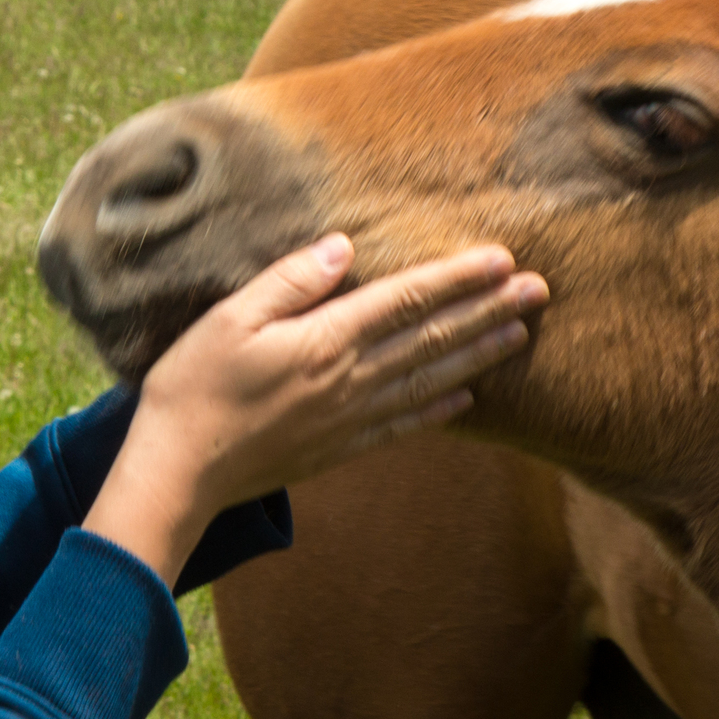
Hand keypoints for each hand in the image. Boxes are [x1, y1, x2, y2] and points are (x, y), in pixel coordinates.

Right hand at [82, 234, 547, 586]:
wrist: (178, 472)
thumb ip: (291, 281)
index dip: (457, 278)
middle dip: (489, 311)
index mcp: (325, 341)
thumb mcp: (230, 318)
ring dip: (479, 355)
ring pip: (431, 381)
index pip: (406, 300)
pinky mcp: (340, 448)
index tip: (502, 258)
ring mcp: (349, 419)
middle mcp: (350, 381)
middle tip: (540, 290)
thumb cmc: (193, 386)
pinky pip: (405, 424)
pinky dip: (443, 408)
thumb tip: (345, 246)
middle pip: (433, 340)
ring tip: (520, 334)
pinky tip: (468, 397)